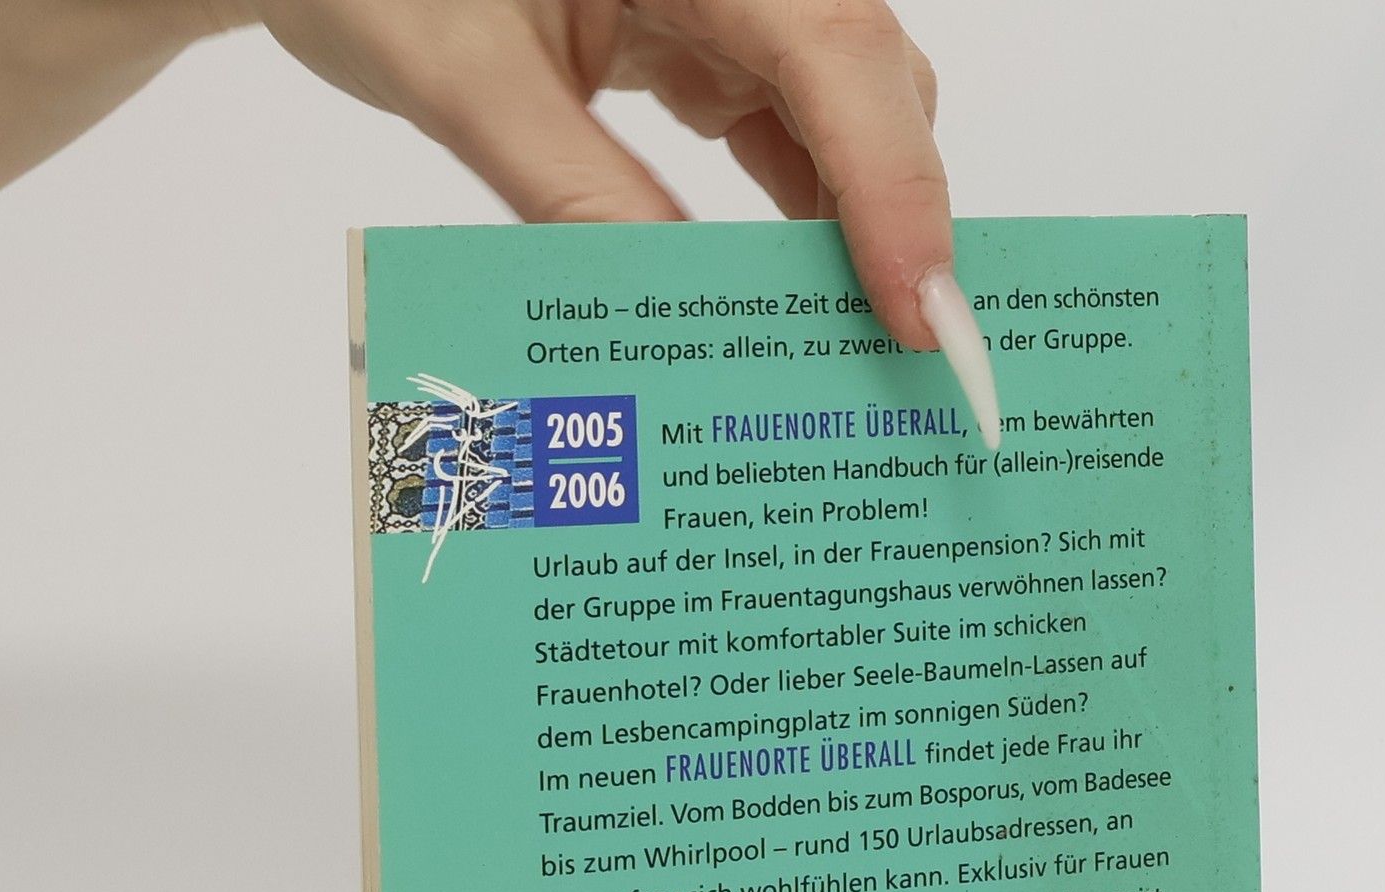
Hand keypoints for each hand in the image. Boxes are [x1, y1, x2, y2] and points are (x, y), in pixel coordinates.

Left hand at [219, 0, 950, 349]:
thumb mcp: (465, 79)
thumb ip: (576, 191)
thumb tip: (679, 314)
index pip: (838, 50)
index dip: (895, 187)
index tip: (919, 314)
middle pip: (868, 83)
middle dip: (893, 219)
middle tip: (901, 361)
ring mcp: (728, 3)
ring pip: (842, 115)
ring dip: (849, 230)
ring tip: (850, 345)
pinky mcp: (704, 43)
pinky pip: (785, 131)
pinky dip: (797, 217)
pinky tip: (787, 296)